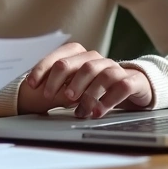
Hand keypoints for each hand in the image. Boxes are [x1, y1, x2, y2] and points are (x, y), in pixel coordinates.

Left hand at [18, 42, 152, 117]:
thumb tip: (33, 91)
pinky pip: (120, 86)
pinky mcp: (131, 80)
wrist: (134, 86)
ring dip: (84, 91)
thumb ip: (58, 85)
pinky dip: (107, 100)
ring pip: (98, 73)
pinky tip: (96, 112)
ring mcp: (114, 68)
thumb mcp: (75, 86)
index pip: (59, 56)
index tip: (32, 84)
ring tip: (75, 107)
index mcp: (81, 56)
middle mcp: (97, 59)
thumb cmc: (97, 87)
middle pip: (76, 63)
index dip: (43, 69)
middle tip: (50, 96)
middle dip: (60, 80)